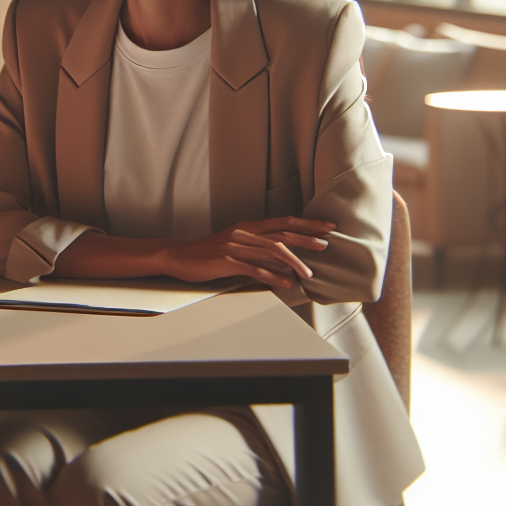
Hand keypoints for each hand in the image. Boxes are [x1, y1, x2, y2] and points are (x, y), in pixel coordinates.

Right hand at [164, 217, 334, 289]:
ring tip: (308, 272)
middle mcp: (245, 233)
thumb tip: (283, 259)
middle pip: (282, 233)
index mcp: (248, 226)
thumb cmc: (207, 252)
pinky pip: (255, 268)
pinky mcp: (228, 261)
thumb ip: (258, 249)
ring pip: (272, 251)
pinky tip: (285, 283)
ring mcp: (236, 246)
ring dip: (293, 263)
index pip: (283, 222)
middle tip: (326, 244)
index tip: (326, 227)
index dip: (306, 224)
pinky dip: (273, 276)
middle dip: (307, 239)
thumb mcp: (235, 244)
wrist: (179, 256)